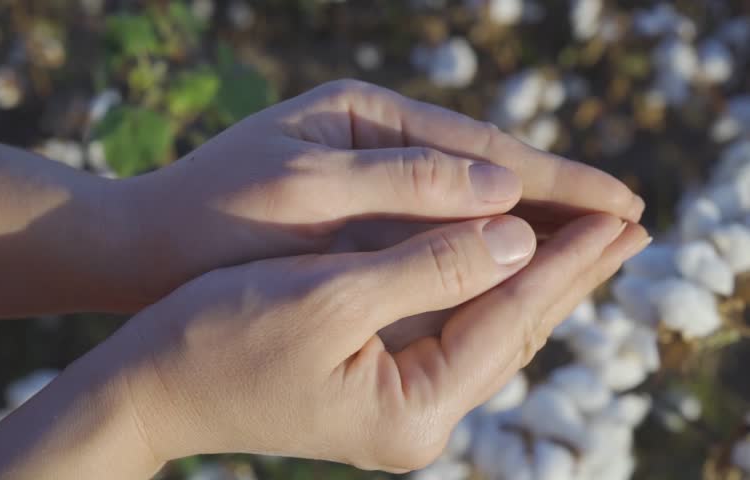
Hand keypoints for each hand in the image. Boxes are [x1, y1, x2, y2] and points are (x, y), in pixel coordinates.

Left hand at [110, 79, 642, 309]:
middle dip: (554, 197)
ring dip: (524, 224)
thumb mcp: (309, 193)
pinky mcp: (356, 217)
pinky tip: (512, 266)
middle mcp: (375, 136)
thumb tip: (509, 187)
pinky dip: (476, 248)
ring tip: (591, 243)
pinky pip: (433, 230)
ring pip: (464, 201)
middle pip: (483, 166)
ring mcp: (368, 176)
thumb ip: (408, 186)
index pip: (480, 143)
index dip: (554, 178)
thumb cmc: (216, 216)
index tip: (620, 201)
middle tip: (628, 220)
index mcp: (367, 112)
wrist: (146, 249)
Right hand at [119, 213, 647, 471]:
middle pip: (512, 334)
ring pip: (486, 333)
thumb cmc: (222, 338)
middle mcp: (417, 420)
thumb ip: (430, 267)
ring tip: (582, 243)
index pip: (510, 323)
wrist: (151, 385)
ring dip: (531, 281)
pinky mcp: (376, 387)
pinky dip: (483, 291)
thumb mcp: (329, 295)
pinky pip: (451, 333)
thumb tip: (519, 238)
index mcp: (413, 409)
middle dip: (566, 276)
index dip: (564, 264)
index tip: (614, 217)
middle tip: (625, 229)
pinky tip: (505, 267)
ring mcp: (398, 407)